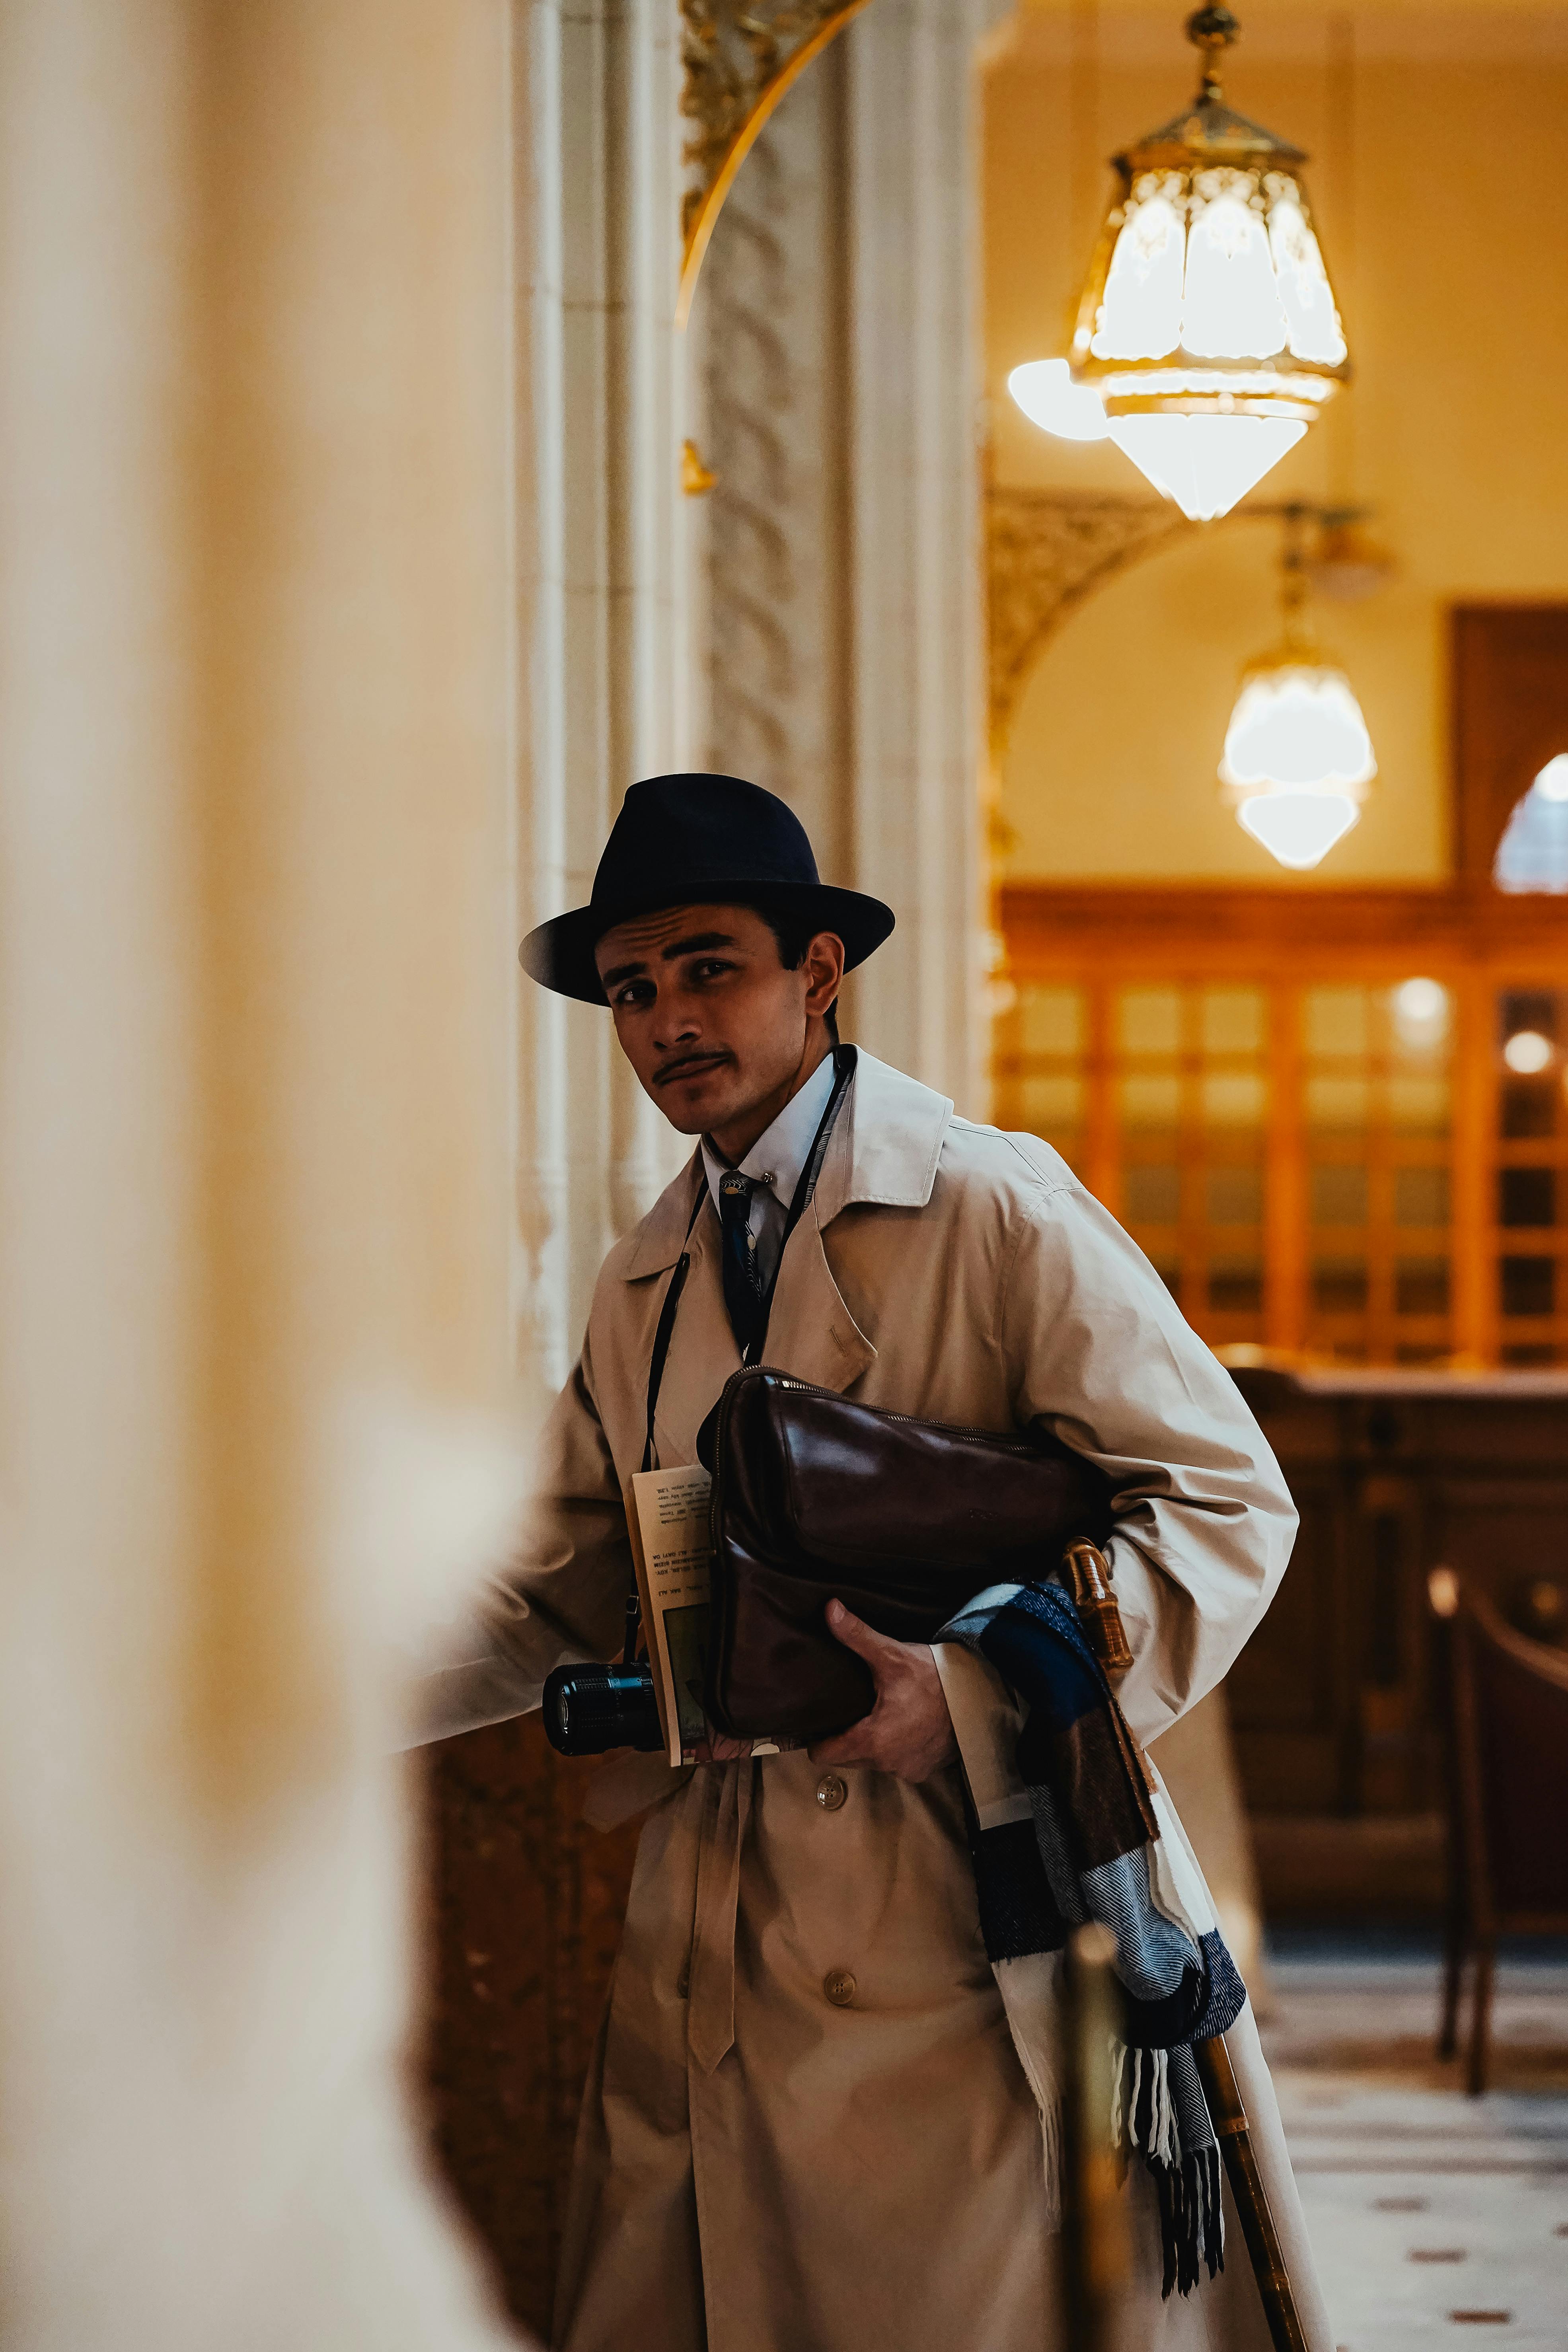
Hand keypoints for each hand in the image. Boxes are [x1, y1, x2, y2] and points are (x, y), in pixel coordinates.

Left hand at [808, 1600, 958, 1781]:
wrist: (979, 1696)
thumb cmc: (934, 1678)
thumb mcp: (892, 1655)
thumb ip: (856, 1635)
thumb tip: (830, 1609)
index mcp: (871, 1741)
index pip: (825, 1755)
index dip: (818, 1741)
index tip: (819, 1724)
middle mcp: (887, 1763)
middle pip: (848, 1758)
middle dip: (845, 1739)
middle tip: (848, 1713)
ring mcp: (907, 1770)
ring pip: (873, 1762)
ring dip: (872, 1745)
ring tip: (875, 1716)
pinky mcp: (925, 1771)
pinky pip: (898, 1765)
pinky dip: (896, 1750)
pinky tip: (902, 1727)